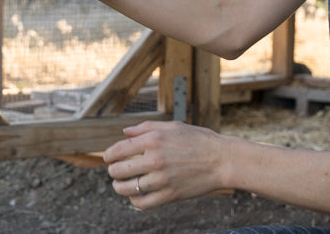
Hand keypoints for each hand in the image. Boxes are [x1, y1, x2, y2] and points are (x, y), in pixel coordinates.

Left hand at [102, 120, 225, 208]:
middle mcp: (154, 159)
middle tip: (114, 172)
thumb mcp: (173, 127)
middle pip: (119, 170)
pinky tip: (134, 196)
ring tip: (119, 185)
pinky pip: (143, 203)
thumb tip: (124, 132)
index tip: (108, 158)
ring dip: (119, 187)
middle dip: (113, 171)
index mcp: (153, 140)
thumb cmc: (199, 140)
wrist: (222, 160)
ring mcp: (161, 179)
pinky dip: (134, 201)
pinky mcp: (170, 195)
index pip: (119, 150)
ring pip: (128, 188)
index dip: (109, 155)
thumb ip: (146, 128)